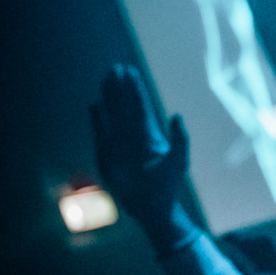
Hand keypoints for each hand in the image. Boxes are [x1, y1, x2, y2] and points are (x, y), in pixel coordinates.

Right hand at [90, 65, 191, 241]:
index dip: (136, 89)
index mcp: (151, 135)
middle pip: (126, 106)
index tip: (131, 72)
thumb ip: (180, 139)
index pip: (141, 106)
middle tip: (117, 67)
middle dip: (122, 88)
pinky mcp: (107, 155)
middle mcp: (134, 136)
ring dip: (110, 98)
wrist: (151, 207)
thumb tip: (177, 115)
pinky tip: (95, 104)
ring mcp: (119, 144)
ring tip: (106, 78)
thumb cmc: (167, 185)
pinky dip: (97, 119)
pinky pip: (100, 132)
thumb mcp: (178, 160)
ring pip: (113, 115)